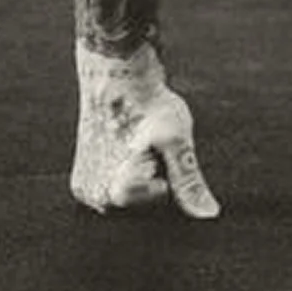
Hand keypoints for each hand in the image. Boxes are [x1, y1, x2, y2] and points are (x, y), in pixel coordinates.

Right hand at [71, 42, 220, 218]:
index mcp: (115, 196)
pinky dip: (128, 167)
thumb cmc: (149, 105)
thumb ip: (188, 182)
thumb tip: (207, 215)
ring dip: (142, 169)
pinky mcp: (83, 179)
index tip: (158, 146)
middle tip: (147, 143)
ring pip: (133, 191)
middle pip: (146, 200)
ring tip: (136, 141)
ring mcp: (86, 190)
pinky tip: (125, 144)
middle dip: (155, 174)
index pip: (165, 199)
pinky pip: (119, 183)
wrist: (117, 76)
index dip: (170, 170)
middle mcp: (94, 200)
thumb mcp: (177, 141)